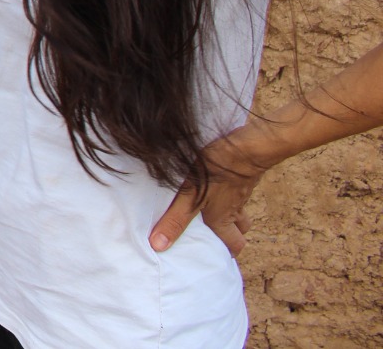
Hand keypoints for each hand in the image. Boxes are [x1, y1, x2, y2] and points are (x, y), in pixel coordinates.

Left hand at [149, 126, 275, 256]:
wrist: (246, 145)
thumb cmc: (217, 171)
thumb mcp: (190, 196)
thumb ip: (175, 220)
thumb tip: (159, 246)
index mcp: (223, 219)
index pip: (234, 246)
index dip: (227, 254)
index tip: (215, 258)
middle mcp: (235, 208)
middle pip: (240, 230)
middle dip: (230, 235)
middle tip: (213, 236)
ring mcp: (241, 191)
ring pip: (240, 210)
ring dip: (230, 214)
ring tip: (210, 211)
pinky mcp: (241, 175)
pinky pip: (237, 190)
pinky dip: (228, 193)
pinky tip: (214, 184)